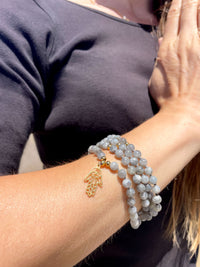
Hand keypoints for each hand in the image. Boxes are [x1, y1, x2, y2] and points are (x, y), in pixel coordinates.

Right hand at [149, 0, 199, 124]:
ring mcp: (198, 47)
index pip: (173, 19)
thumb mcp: (156, 78)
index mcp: (168, 48)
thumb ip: (159, 58)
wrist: (184, 111)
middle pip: (188, 13)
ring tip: (199, 1)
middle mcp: (184, 43)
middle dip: (191, 0)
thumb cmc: (168, 98)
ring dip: (199, 7)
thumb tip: (162, 43)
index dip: (177, 5)